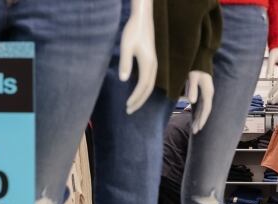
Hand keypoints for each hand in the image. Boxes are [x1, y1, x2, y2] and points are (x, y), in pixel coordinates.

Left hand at [119, 0, 156, 114]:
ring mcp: (154, 63)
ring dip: (142, 96)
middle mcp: (153, 66)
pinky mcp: (152, 61)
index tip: (127, 106)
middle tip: (129, 111)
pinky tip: (137, 91)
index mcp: (148, 64)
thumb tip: (124, 80)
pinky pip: (150, 79)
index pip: (142, 87)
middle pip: (148, 89)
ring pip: (150, 85)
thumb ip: (125, 63)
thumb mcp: (126, 46)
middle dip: (139, 101)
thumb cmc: (133, 31)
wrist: (143, 19)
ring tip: (133, 104)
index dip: (135, 98)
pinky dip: (144, 89)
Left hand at [185, 71, 213, 133]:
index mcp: (208, 92)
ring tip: (194, 129)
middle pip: (205, 111)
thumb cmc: (195, 68)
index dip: (202, 119)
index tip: (199, 128)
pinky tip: (195, 119)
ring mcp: (206, 94)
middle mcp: (209, 94)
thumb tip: (191, 101)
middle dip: (200, 121)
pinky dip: (198, 113)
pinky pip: (201, 106)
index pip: (206, 108)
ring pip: (203, 109)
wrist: (199, 60)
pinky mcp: (203, 93)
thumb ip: (192, 88)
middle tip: (195, 132)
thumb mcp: (192, 77)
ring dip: (199, 119)